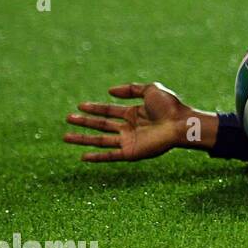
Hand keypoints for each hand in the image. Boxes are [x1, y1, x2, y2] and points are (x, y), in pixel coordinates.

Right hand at [63, 82, 211, 162]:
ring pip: (100, 140)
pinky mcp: (131, 152)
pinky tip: (83, 156)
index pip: (109, 110)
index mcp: (134, 113)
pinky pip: (110, 156)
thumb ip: (131, 89)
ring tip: (65, 136)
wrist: (181, 123)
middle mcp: (129, 127)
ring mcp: (129, 140)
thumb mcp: (151, 89)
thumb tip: (110, 91)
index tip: (79, 105)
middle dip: (84, 122)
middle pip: (101, 124)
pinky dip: (97, 157)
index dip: (94, 107)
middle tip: (68, 118)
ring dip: (83, 138)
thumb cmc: (170, 106)